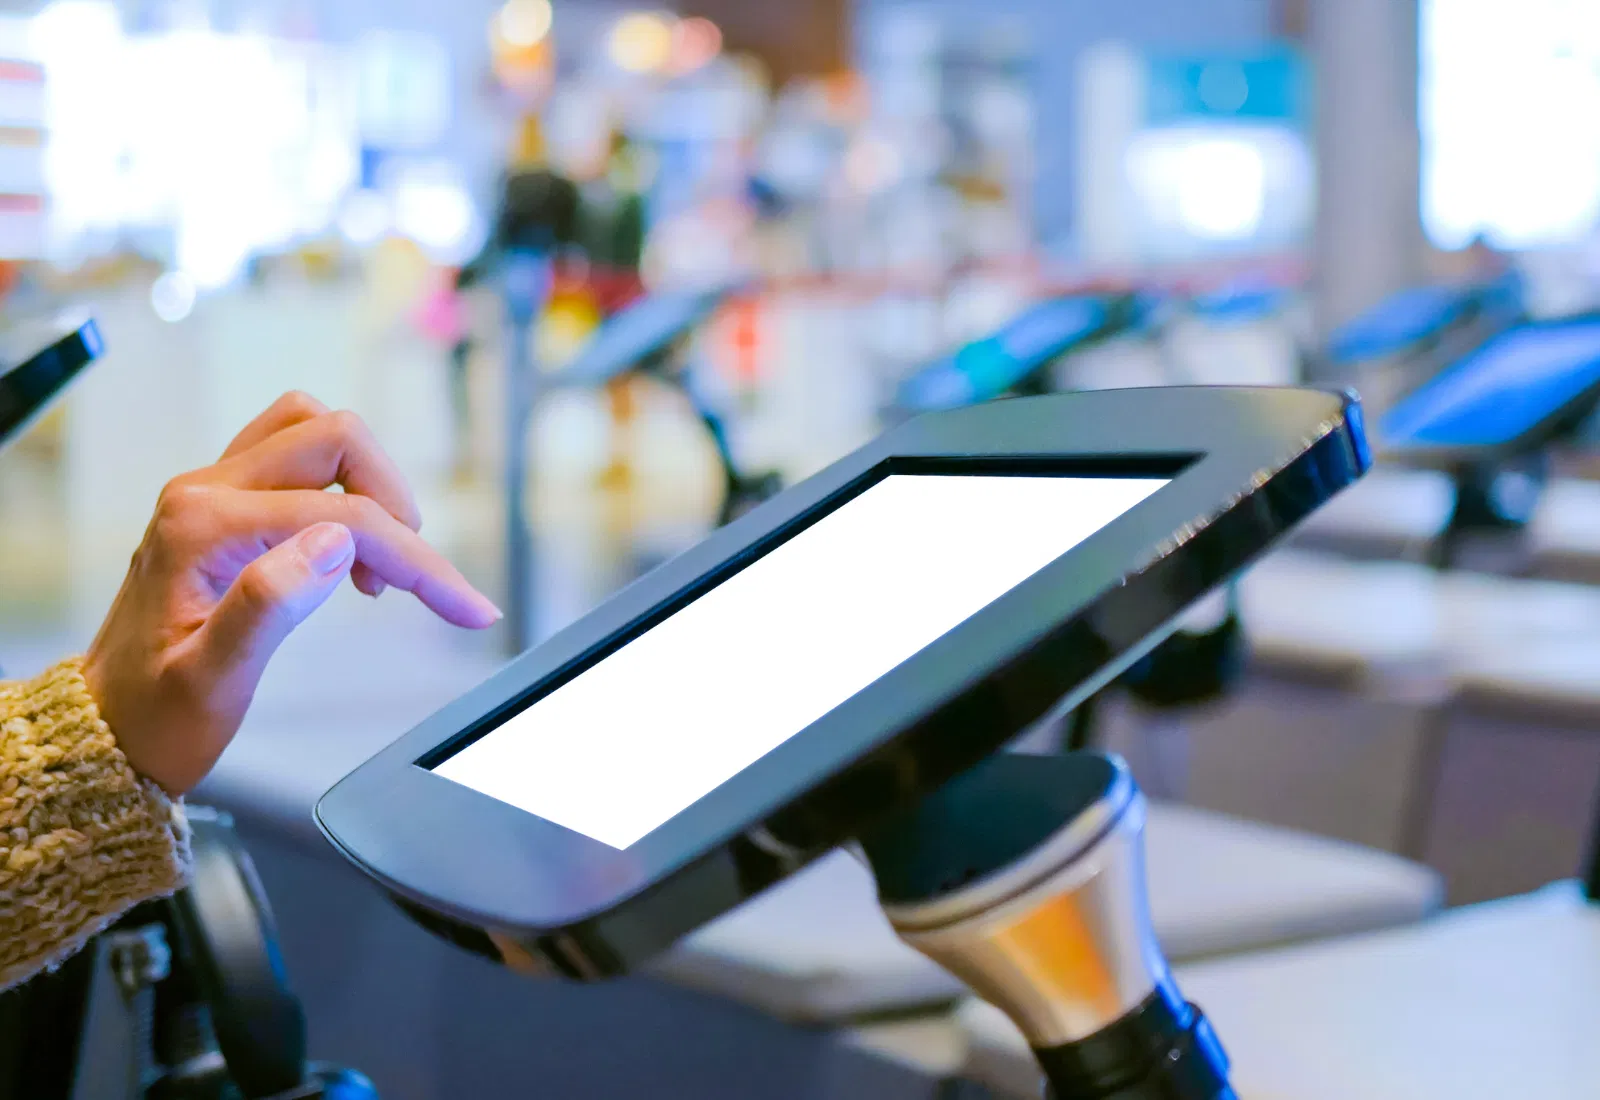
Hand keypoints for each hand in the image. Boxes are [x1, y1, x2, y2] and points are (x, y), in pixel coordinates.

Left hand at [83, 392, 500, 794]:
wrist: (107, 729)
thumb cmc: (155, 717)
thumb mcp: (211, 682)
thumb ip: (269, 604)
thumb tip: (335, 543)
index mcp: (201, 529)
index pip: (342, 516)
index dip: (417, 560)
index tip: (466, 607)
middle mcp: (203, 492)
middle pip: (333, 438)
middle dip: (394, 501)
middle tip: (408, 578)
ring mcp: (211, 490)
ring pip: (314, 430)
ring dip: (368, 482)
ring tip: (377, 559)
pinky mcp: (223, 501)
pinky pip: (298, 456)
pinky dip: (343, 487)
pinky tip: (347, 550)